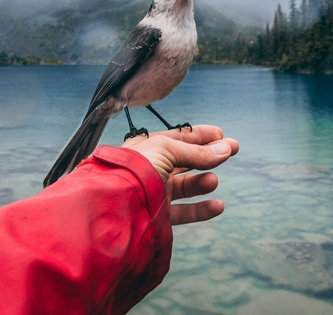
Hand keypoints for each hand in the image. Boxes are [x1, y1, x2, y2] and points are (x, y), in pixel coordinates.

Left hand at [122, 125, 238, 225]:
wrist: (116, 203)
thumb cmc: (135, 168)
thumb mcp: (167, 149)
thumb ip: (197, 152)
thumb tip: (225, 148)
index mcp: (148, 147)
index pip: (178, 137)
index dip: (200, 135)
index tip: (220, 135)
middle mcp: (152, 167)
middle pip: (186, 159)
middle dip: (209, 154)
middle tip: (232, 150)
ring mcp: (155, 191)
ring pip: (186, 185)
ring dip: (203, 181)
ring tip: (213, 180)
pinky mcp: (158, 214)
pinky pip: (184, 212)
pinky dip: (202, 209)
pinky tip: (217, 206)